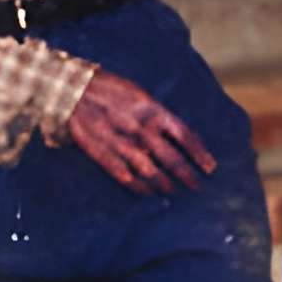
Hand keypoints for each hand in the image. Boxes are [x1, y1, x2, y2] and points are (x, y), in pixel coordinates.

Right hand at [62, 69, 216, 195]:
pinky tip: (148, 192)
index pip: (186, 136)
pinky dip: (140, 188)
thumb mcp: (139, 93)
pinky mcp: (105, 156)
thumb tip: (173, 133)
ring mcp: (123, 145)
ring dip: (165, 185)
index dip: (200, 154)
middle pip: (172, 159)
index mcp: (153, 111)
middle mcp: (142, 130)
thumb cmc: (107, 89)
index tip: (210, 167)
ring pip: (152, 173)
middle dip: (187, 176)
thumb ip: (157, 114)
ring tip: (173, 191)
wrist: (72, 92)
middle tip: (196, 185)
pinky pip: (128, 178)